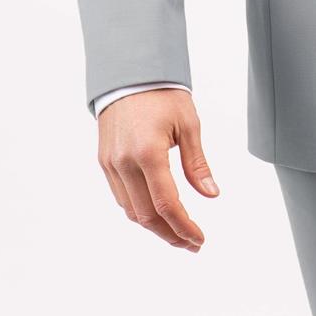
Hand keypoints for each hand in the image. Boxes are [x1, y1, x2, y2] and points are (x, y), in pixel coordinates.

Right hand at [97, 88, 219, 248]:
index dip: (184, 227)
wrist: (128, 71)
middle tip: (191, 243)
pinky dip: (139, 210)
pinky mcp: (104, 161)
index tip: (199, 239)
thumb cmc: (162, 93)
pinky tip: (156, 211)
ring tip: (177, 231)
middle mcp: (125, 162)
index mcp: (148, 152)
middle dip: (170, 235)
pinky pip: (120, 196)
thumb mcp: (188, 123)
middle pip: (146, 216)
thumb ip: (197, 163)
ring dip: (154, 226)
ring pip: (130, 210)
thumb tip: (211, 194)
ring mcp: (110, 163)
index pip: (167, 204)